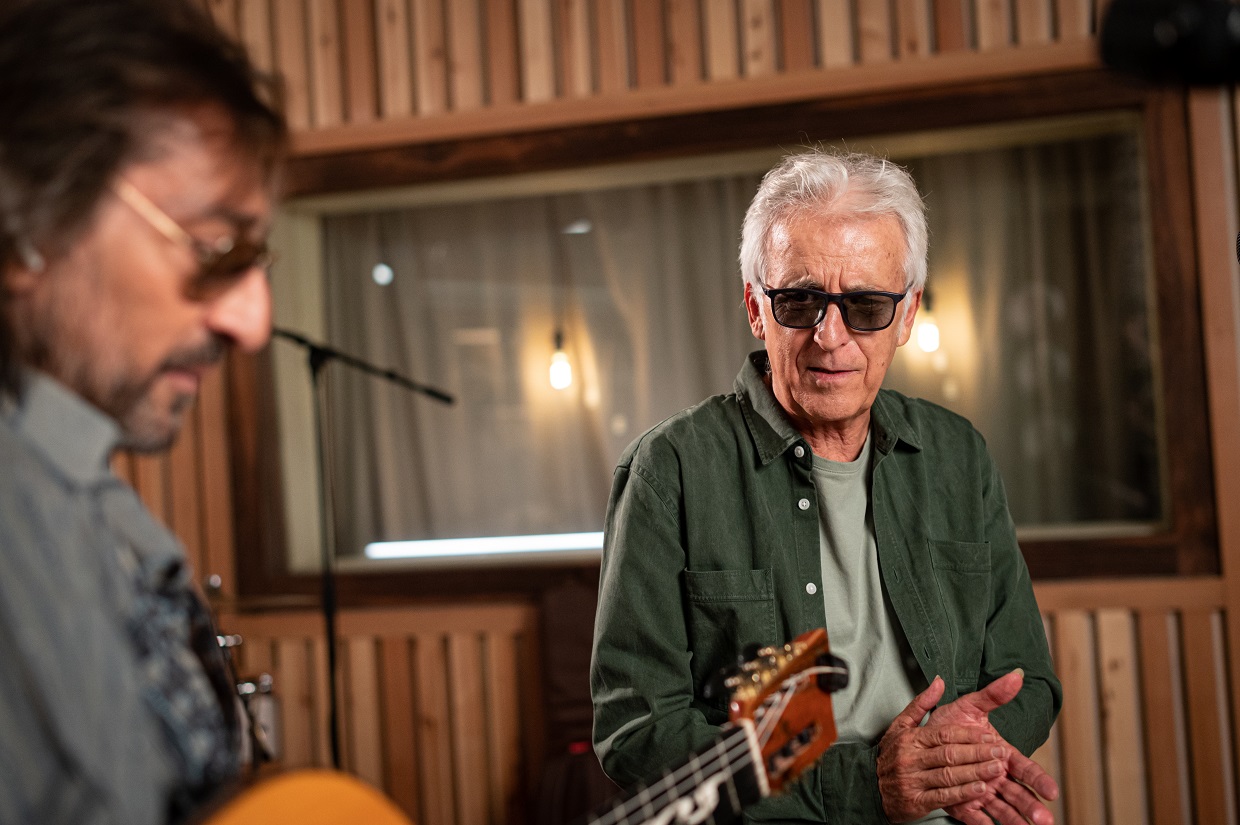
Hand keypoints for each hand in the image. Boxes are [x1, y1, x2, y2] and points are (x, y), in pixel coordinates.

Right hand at [876, 676, 1009, 822]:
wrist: (870, 786)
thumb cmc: (890, 755)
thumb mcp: (900, 725)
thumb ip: (922, 704)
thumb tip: (939, 682)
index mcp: (910, 738)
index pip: (943, 734)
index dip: (968, 735)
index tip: (989, 736)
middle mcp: (911, 758)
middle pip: (949, 754)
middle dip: (977, 753)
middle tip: (999, 752)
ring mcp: (913, 780)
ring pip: (948, 775)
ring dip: (975, 772)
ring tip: (996, 769)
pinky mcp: (917, 801)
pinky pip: (944, 796)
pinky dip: (963, 794)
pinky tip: (979, 789)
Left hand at [930, 670, 1059, 824]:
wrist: (924, 740)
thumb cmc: (950, 723)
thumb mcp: (970, 706)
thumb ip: (993, 695)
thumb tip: (1016, 675)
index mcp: (1001, 754)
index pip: (1024, 768)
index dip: (1038, 779)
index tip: (1051, 791)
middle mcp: (995, 776)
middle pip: (1018, 792)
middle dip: (1031, 805)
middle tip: (1044, 819)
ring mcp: (982, 791)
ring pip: (1003, 808)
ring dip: (1015, 819)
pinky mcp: (965, 804)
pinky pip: (977, 818)